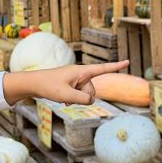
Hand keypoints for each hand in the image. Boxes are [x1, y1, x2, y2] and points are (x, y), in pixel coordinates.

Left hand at [2, 60, 129, 105]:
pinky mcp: (70, 85)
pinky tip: (63, 100)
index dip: (116, 66)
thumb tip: (91, 100)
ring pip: (85, 94)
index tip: (128, 61)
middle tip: (67, 96)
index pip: (102, 69)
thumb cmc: (48, 86)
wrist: (33, 84)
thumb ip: (82, 99)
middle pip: (92, 89)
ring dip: (76, 99)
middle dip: (84, 97)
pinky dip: (72, 99)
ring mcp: (75, 79)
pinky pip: (78, 95)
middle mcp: (80, 74)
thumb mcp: (66, 95)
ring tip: (63, 97)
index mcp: (81, 71)